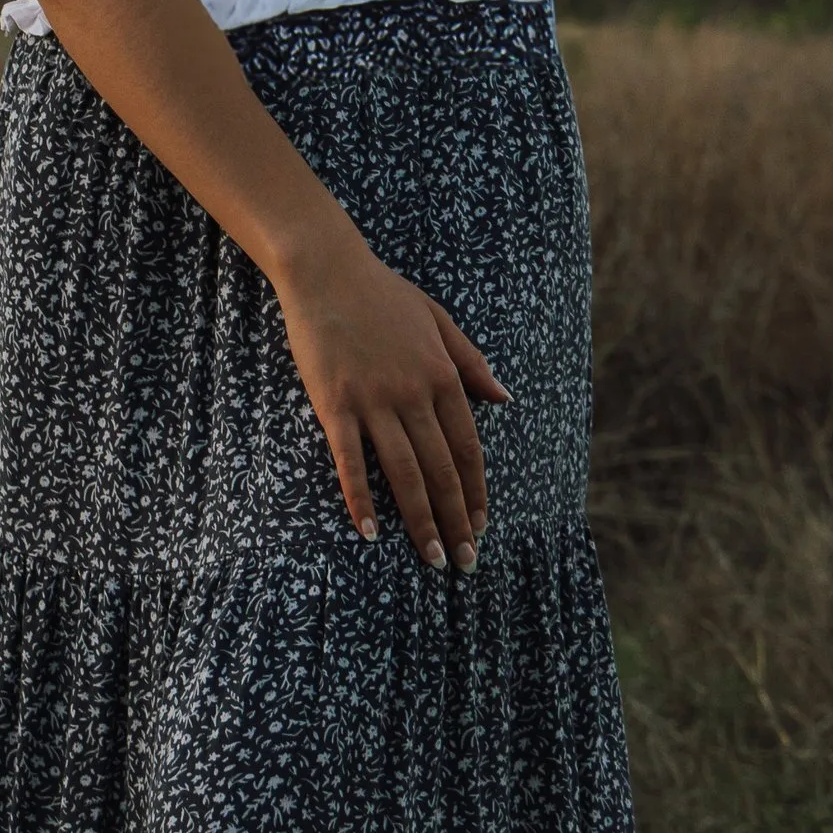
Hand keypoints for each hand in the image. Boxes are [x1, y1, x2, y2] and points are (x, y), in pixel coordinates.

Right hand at [276, 241, 509, 568]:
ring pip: (404, 473)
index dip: (476, 492)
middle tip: (463, 563)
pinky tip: (369, 531)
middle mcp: (414, 393)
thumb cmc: (383, 293)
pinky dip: (361, 498)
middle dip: (456, 520)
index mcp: (443, 375)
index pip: (468, 448)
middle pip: (442, 470)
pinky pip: (351, 460)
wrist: (327, 269)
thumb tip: (505, 399)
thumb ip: (472, 362)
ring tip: (431, 559)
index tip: (480, 526)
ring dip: (420, 520)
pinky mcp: (335, 403)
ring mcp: (374, 400)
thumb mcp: (439, 319)